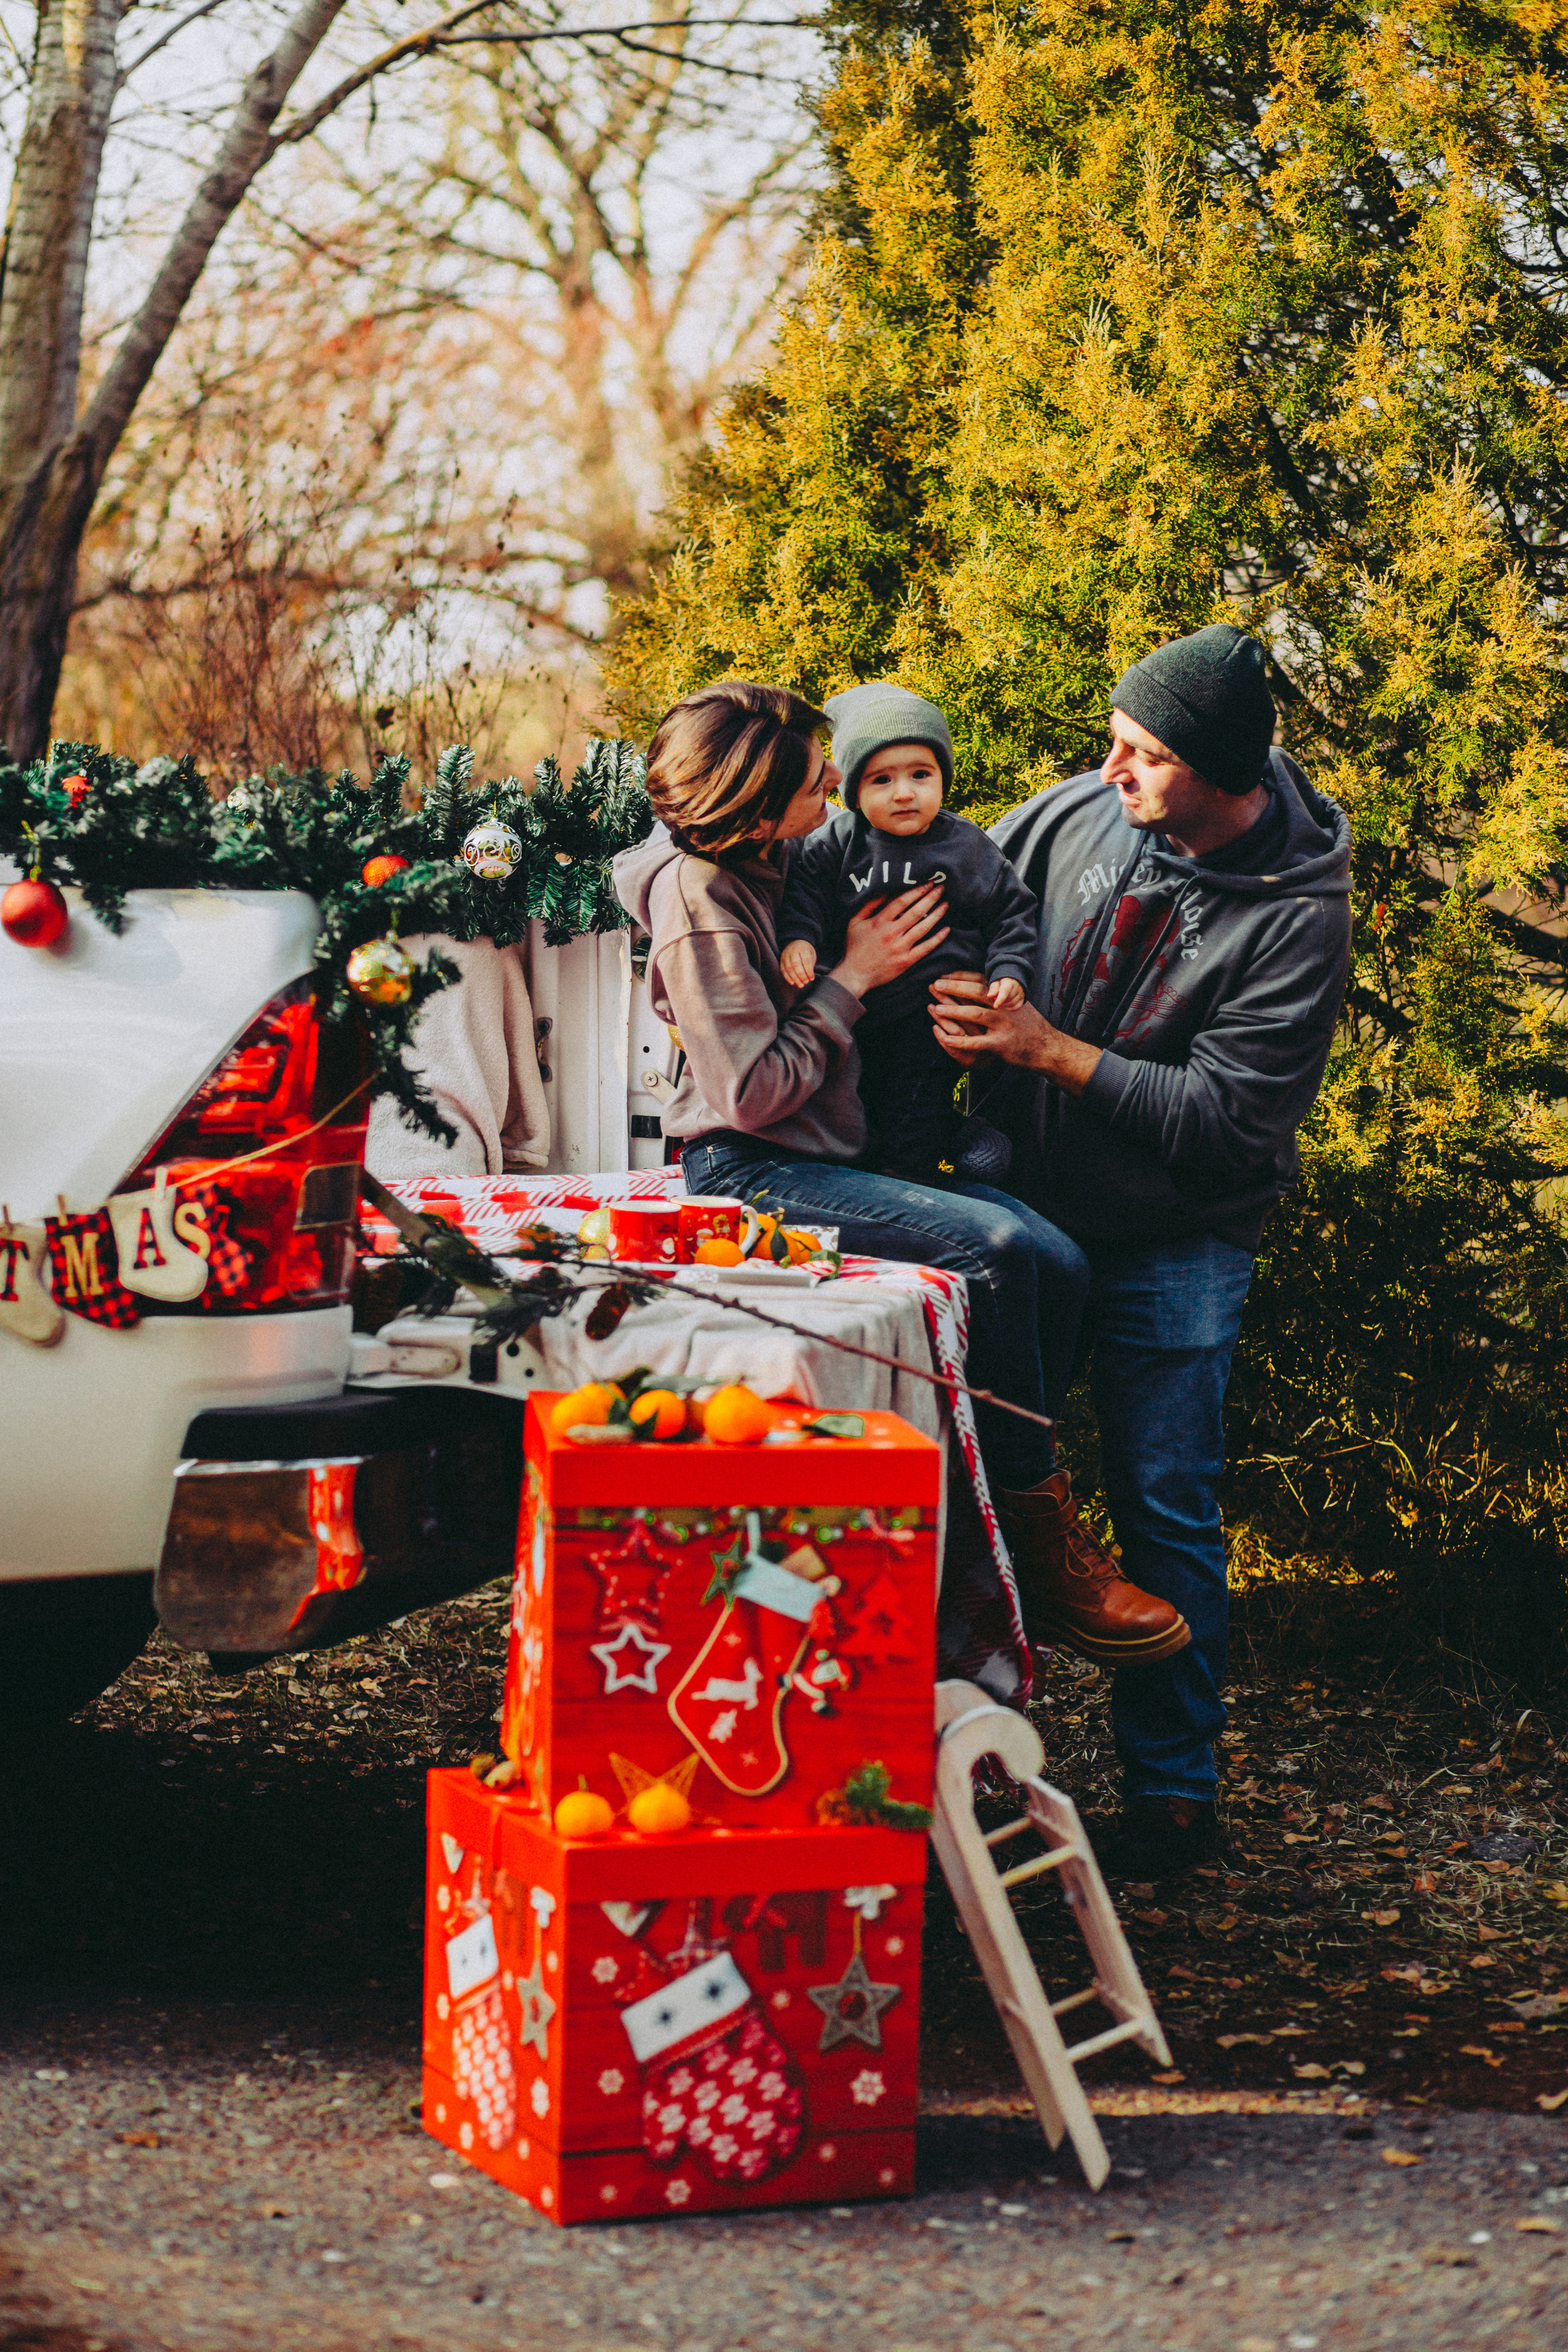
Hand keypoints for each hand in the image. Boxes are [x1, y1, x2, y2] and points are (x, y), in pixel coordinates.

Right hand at [780, 939, 817, 986]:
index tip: (811, 978)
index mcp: (803, 948)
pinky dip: (787, 978)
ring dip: (795, 978)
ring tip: (800, 985)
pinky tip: (792, 983)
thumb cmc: (806, 951)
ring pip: (789, 968)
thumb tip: (809, 977)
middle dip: (801, 976)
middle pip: (796, 964)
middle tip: (806, 982)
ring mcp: (785, 955)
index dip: (809, 971)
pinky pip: (783, 970)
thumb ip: (810, 965)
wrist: (795, 942)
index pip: (806, 961)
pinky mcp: (781, 960)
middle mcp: (793, 951)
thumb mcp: (811, 954)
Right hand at [832, 881, 948, 997]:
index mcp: (879, 922)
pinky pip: (925, 948)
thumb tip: (883, 890)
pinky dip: (937, 939)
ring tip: (946, 905)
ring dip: (937, 915)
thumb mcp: (854, 922)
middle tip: (941, 888)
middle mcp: (892, 933)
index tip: (927, 883)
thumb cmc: (854, 947)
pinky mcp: (906, 961)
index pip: (902, 901)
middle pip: (916, 912)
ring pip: (923, 928)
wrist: (855, 975)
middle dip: (930, 898)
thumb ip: (868, 905)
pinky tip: (946, 929)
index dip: (917, 890)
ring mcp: (900, 948)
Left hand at [929, 971, 1102, 1095]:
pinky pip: (977, 1042)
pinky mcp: (1001, 1044)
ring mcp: (1004, 1025)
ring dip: (954, 1011)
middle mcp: (1005, 1007)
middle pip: (977, 992)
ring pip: (975, 1014)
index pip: (981, 980)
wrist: (1046, 1047)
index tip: (943, 975)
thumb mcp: (1017, 1003)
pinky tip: (944, 1039)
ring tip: (936, 1008)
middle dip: (954, 988)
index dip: (961, 976)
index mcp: (1007, 995)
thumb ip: (1000, 993)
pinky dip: (960, 1041)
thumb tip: (978, 982)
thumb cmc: (1028, 1024)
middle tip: (934, 985)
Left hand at [988, 976, 1024, 1009]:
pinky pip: (1016, 1007)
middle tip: (996, 1000)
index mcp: (1009, 982)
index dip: (1000, 1000)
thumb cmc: (1001, 983)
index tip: (995, 1006)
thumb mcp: (996, 983)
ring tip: (1001, 1002)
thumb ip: (993, 989)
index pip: (1005, 991)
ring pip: (1012, 1004)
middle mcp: (1017, 987)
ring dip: (1005, 1006)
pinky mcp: (1023, 999)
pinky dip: (1010, 1008)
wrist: (1012, 980)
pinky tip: (1006, 1005)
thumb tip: (989, 996)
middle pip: (1008, 999)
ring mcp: (1021, 993)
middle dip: (1001, 1002)